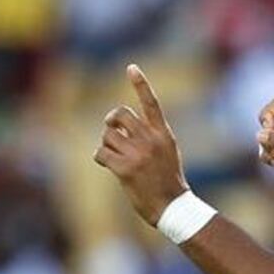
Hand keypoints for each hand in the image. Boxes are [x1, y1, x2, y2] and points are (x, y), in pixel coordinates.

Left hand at [94, 65, 188, 225]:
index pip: (151, 104)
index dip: (141, 84)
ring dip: (106, 144)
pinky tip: (110, 166)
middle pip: (120, 114)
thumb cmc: (168, 180)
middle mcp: (151, 140)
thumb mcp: (167, 152)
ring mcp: (138, 154)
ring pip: (107, 135)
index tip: (131, 67)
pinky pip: (101, 153)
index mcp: (164, 134)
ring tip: (115, 156)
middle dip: (111, 121)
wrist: (172, 206)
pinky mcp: (125, 169)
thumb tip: (117, 126)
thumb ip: (149, 135)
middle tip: (112, 131)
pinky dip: (101, 158)